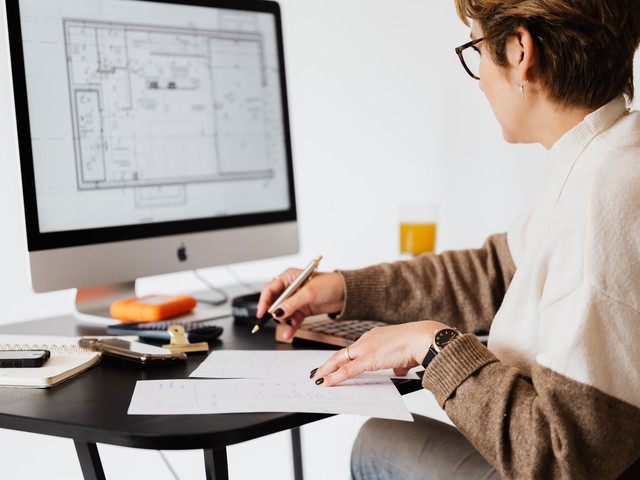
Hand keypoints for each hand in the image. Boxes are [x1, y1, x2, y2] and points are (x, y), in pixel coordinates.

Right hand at [256, 270, 344, 339]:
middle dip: (275, 312)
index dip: (264, 301)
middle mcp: (290, 288)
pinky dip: (290, 326)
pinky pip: (292, 319)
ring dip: (284, 321)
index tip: (262, 312)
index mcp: (289, 277)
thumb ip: (291, 303)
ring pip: (283, 313)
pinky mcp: (302, 310)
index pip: (270, 289)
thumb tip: (277, 312)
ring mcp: (296, 300)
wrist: (346, 294)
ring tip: (288, 325)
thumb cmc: (330, 285)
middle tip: (277, 320)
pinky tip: (289, 333)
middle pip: (274, 302)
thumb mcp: (309, 293)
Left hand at [311, 320, 448, 385]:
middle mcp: (368, 339)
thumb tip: (398, 369)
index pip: (355, 348)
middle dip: (329, 363)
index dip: (344, 357)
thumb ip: (398, 362)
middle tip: (318, 371)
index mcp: (376, 336)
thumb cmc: (417, 344)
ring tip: (317, 378)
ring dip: (327, 370)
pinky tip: (326, 382)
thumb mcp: (405, 355)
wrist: (422, 339)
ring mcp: (366, 348)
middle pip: (343, 352)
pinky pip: (347, 370)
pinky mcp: (368, 359)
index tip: (336, 362)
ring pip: (340, 360)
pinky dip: (335, 376)